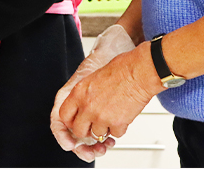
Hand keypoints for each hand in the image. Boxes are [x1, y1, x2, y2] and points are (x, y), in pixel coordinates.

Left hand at [51, 24, 134, 160]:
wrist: (139, 72)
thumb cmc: (121, 69)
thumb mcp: (93, 77)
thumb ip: (85, 94)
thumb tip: (82, 103)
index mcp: (79, 93)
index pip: (64, 115)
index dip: (71, 120)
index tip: (76, 120)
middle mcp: (87, 107)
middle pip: (78, 130)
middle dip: (86, 129)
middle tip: (94, 124)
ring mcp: (101, 117)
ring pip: (97, 134)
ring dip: (104, 128)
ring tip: (112, 115)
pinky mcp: (117, 123)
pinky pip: (115, 134)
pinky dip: (119, 128)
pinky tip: (123, 116)